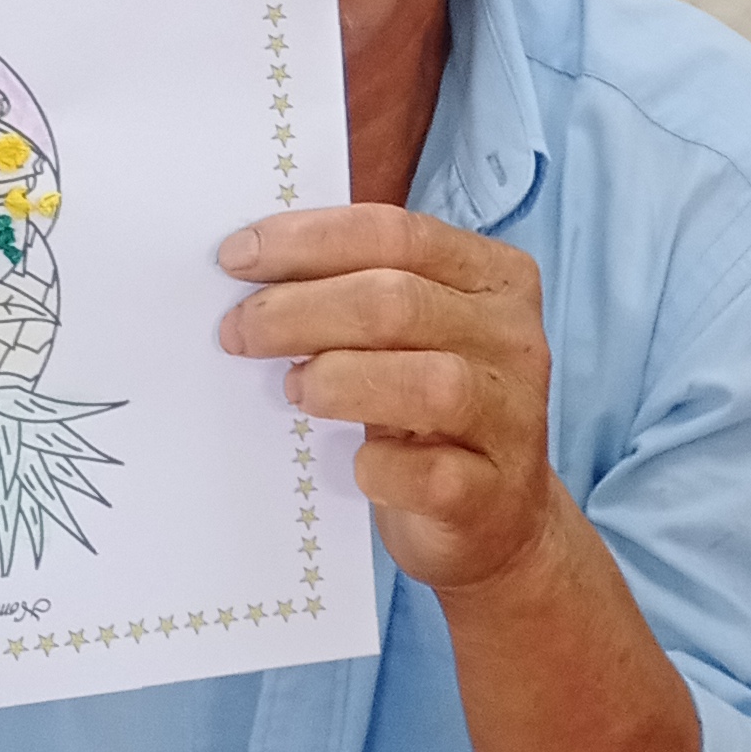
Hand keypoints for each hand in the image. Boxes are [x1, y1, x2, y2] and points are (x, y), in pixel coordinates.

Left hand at [215, 205, 564, 597]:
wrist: (498, 517)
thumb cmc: (433, 412)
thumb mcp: (413, 335)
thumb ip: (360, 293)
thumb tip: (252, 269)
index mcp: (496, 277)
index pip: (396, 234)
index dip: (307, 241)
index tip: (235, 257)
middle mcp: (514, 339)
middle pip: (398, 302)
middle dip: (299, 311)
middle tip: (239, 332)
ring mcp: (512, 418)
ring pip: (427, 384)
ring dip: (338, 381)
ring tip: (294, 388)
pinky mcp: (493, 493)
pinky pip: (429, 473)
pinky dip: (377, 466)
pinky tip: (355, 463)